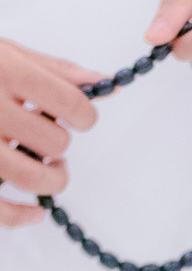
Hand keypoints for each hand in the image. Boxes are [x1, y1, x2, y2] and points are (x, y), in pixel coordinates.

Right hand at [0, 39, 99, 225]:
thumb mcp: (11, 54)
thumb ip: (57, 70)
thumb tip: (104, 83)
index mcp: (9, 73)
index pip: (69, 102)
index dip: (85, 115)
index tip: (82, 118)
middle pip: (53, 142)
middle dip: (61, 145)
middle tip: (53, 141)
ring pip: (30, 178)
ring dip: (52, 179)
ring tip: (51, 169)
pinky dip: (19, 216)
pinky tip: (35, 212)